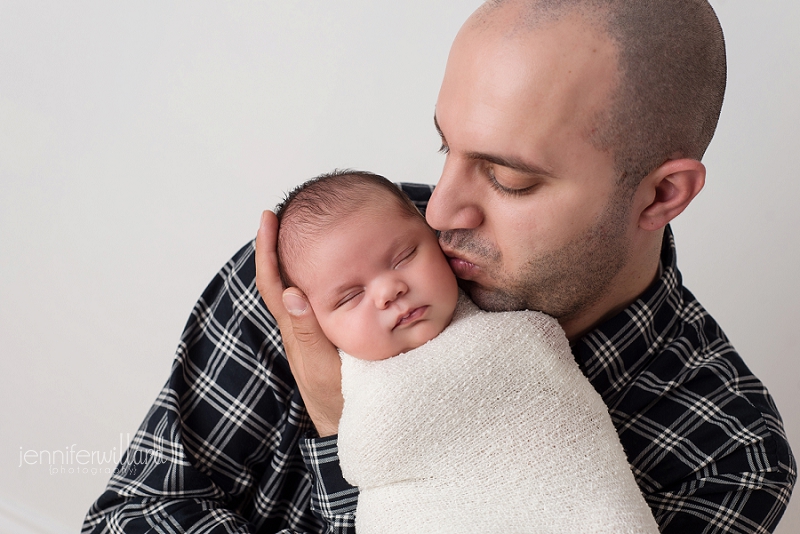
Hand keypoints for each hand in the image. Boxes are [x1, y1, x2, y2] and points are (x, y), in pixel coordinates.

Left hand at [255, 210, 342, 436]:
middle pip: (279, 278)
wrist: (346, 426)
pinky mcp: (321, 337)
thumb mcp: (322, 367)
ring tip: (300, 231)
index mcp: (295, 328)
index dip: (267, 249)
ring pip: (294, 287)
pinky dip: (312, 277)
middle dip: (276, 245)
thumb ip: (308, 332)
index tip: (267, 218)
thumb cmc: (336, 400)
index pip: (274, 281)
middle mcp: (297, 325)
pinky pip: (312, 299)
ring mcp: (307, 332)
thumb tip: (292, 291)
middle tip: (281, 214)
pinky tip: (327, 269)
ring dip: (292, 257)